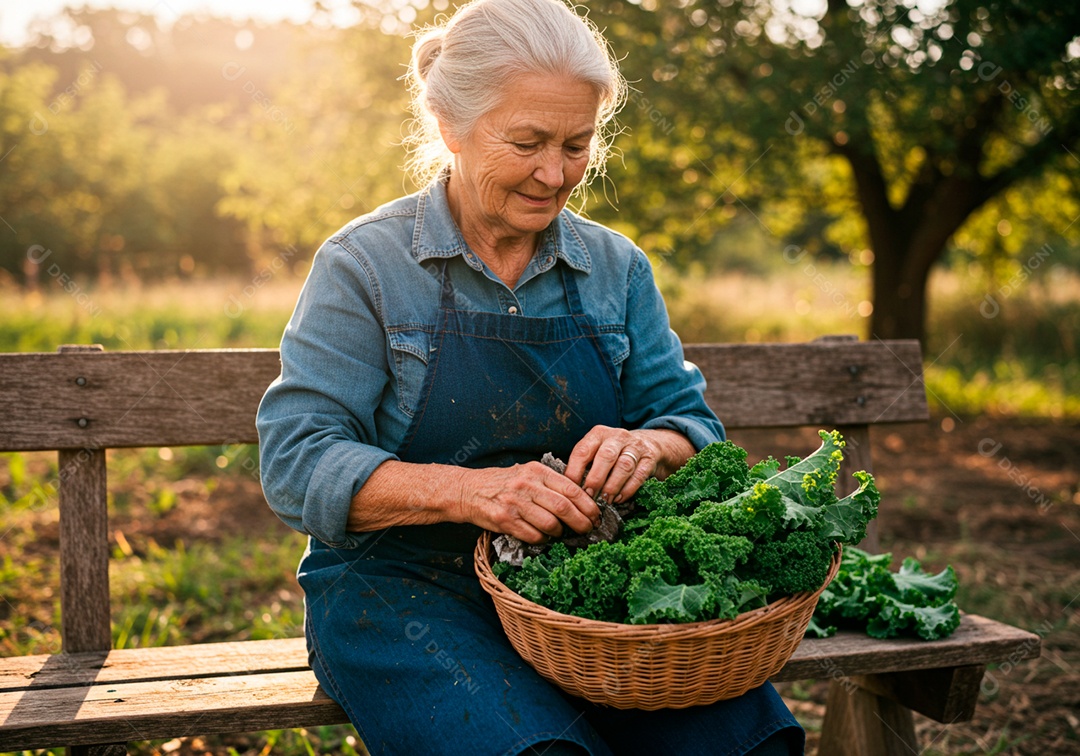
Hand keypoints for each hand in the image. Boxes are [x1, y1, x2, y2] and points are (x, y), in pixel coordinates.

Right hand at [453, 463, 600, 543]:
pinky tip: (543, 537)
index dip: (588, 505)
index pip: (571, 488)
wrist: (468, 490)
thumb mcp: (526, 473)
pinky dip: (543, 539)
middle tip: (587, 529)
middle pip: (564, 508)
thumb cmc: (502, 483)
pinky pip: (534, 535)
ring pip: (550, 524)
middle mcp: (526, 485)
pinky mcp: (505, 520)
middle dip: (581, 522)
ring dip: (561, 533)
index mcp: (536, 471)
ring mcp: (515, 503)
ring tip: (561, 533)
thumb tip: (580, 499)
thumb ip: (550, 482)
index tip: (596, 515)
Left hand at [564, 427, 695, 505]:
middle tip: (589, 497)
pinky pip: (639, 474)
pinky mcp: (650, 457)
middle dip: (596, 479)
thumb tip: (566, 489)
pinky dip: (629, 489)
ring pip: (624, 466)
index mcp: (598, 434)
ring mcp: (635, 446)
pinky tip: (620, 499)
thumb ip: (585, 465)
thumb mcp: (598, 451)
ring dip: (613, 486)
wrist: (650, 444)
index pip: (583, 450)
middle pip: (605, 456)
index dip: (574, 471)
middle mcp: (617, 436)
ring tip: (605, 501)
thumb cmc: (615, 453)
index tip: (569, 490)